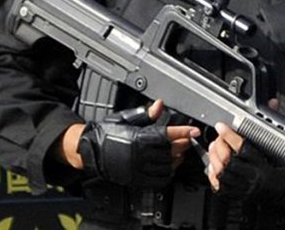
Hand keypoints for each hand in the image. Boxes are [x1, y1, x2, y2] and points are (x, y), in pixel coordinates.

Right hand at [74, 99, 199, 188]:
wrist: (90, 151)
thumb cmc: (106, 133)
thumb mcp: (125, 118)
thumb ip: (145, 114)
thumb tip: (159, 105)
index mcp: (137, 138)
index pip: (167, 134)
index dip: (183, 132)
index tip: (194, 130)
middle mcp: (139, 155)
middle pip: (170, 150)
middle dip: (183, 143)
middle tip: (188, 138)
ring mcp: (138, 169)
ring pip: (167, 166)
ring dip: (178, 158)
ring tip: (180, 151)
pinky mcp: (136, 179)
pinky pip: (159, 179)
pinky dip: (168, 172)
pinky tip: (170, 165)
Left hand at [207, 122, 284, 206]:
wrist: (278, 192)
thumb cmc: (277, 169)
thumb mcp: (275, 148)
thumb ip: (270, 125)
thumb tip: (273, 103)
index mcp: (262, 164)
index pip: (243, 147)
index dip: (230, 135)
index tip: (222, 126)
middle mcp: (252, 177)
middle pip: (230, 160)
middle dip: (219, 146)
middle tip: (217, 138)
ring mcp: (242, 187)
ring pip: (222, 173)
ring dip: (214, 158)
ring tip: (213, 148)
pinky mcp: (235, 195)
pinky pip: (219, 186)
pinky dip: (213, 174)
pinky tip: (213, 166)